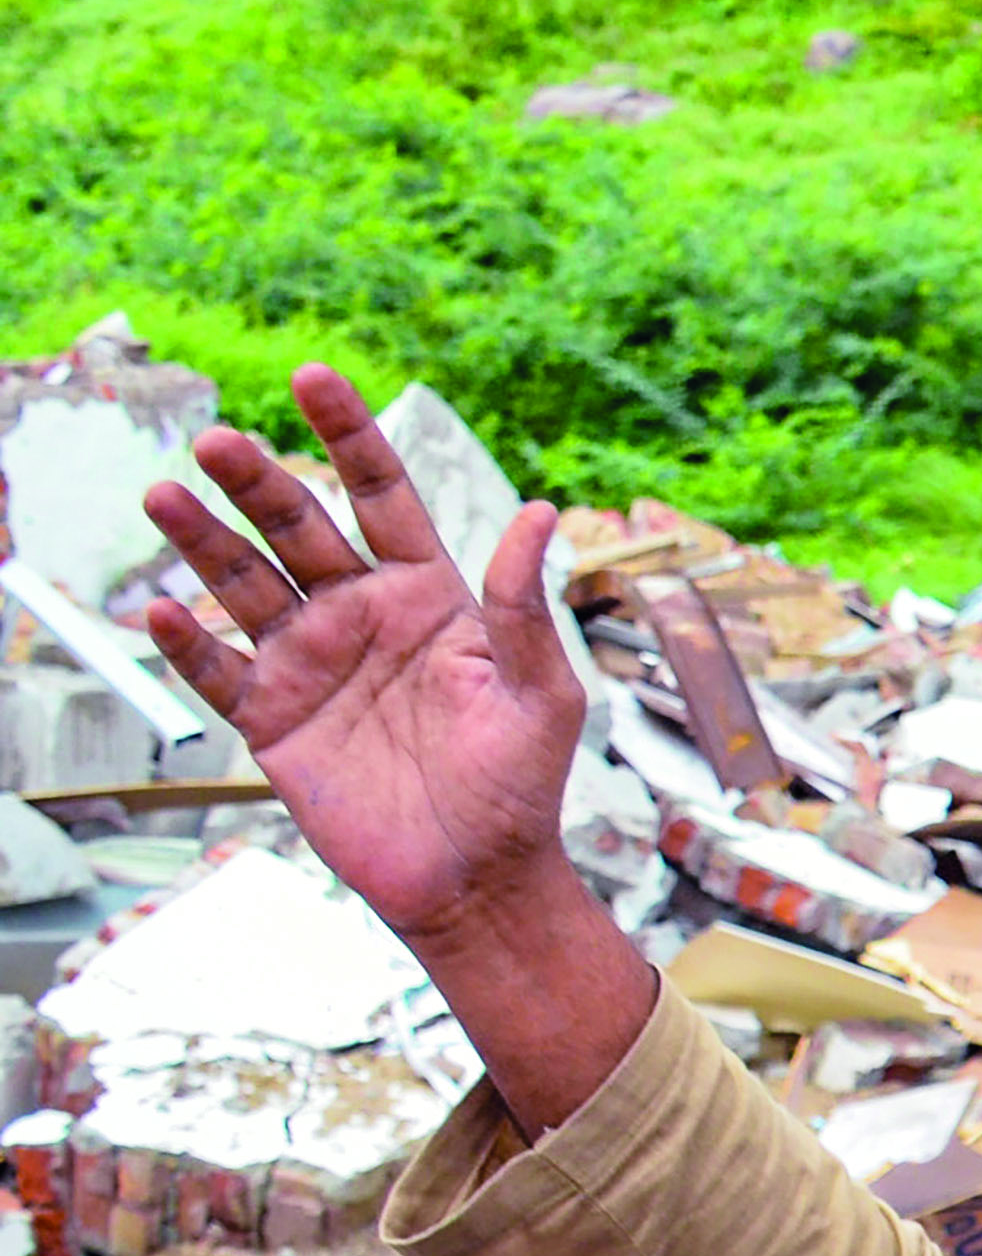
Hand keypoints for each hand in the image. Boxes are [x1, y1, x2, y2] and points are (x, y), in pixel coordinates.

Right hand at [138, 366, 583, 947]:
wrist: (478, 879)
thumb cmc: (520, 786)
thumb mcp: (540, 695)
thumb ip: (525, 609)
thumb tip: (541, 516)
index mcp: (428, 595)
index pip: (380, 496)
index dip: (348, 436)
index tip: (311, 377)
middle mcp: (360, 615)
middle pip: (298, 529)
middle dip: (258, 483)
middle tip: (219, 440)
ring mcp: (310, 663)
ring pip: (244, 584)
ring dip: (204, 543)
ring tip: (166, 496)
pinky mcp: (273, 720)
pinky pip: (219, 672)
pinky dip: (188, 643)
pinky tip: (167, 611)